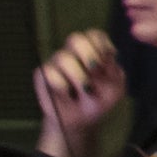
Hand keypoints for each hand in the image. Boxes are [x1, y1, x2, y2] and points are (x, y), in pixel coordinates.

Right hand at [32, 29, 124, 156]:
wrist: (81, 121)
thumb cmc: (98, 100)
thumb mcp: (115, 89)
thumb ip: (113, 73)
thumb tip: (103, 59)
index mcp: (92, 52)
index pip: (94, 35)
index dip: (102, 44)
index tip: (110, 59)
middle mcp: (73, 53)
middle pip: (76, 38)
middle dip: (89, 55)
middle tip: (95, 71)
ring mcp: (56, 62)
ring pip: (63, 58)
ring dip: (79, 77)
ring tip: (86, 91)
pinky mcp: (42, 75)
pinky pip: (49, 73)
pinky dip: (63, 86)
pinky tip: (68, 95)